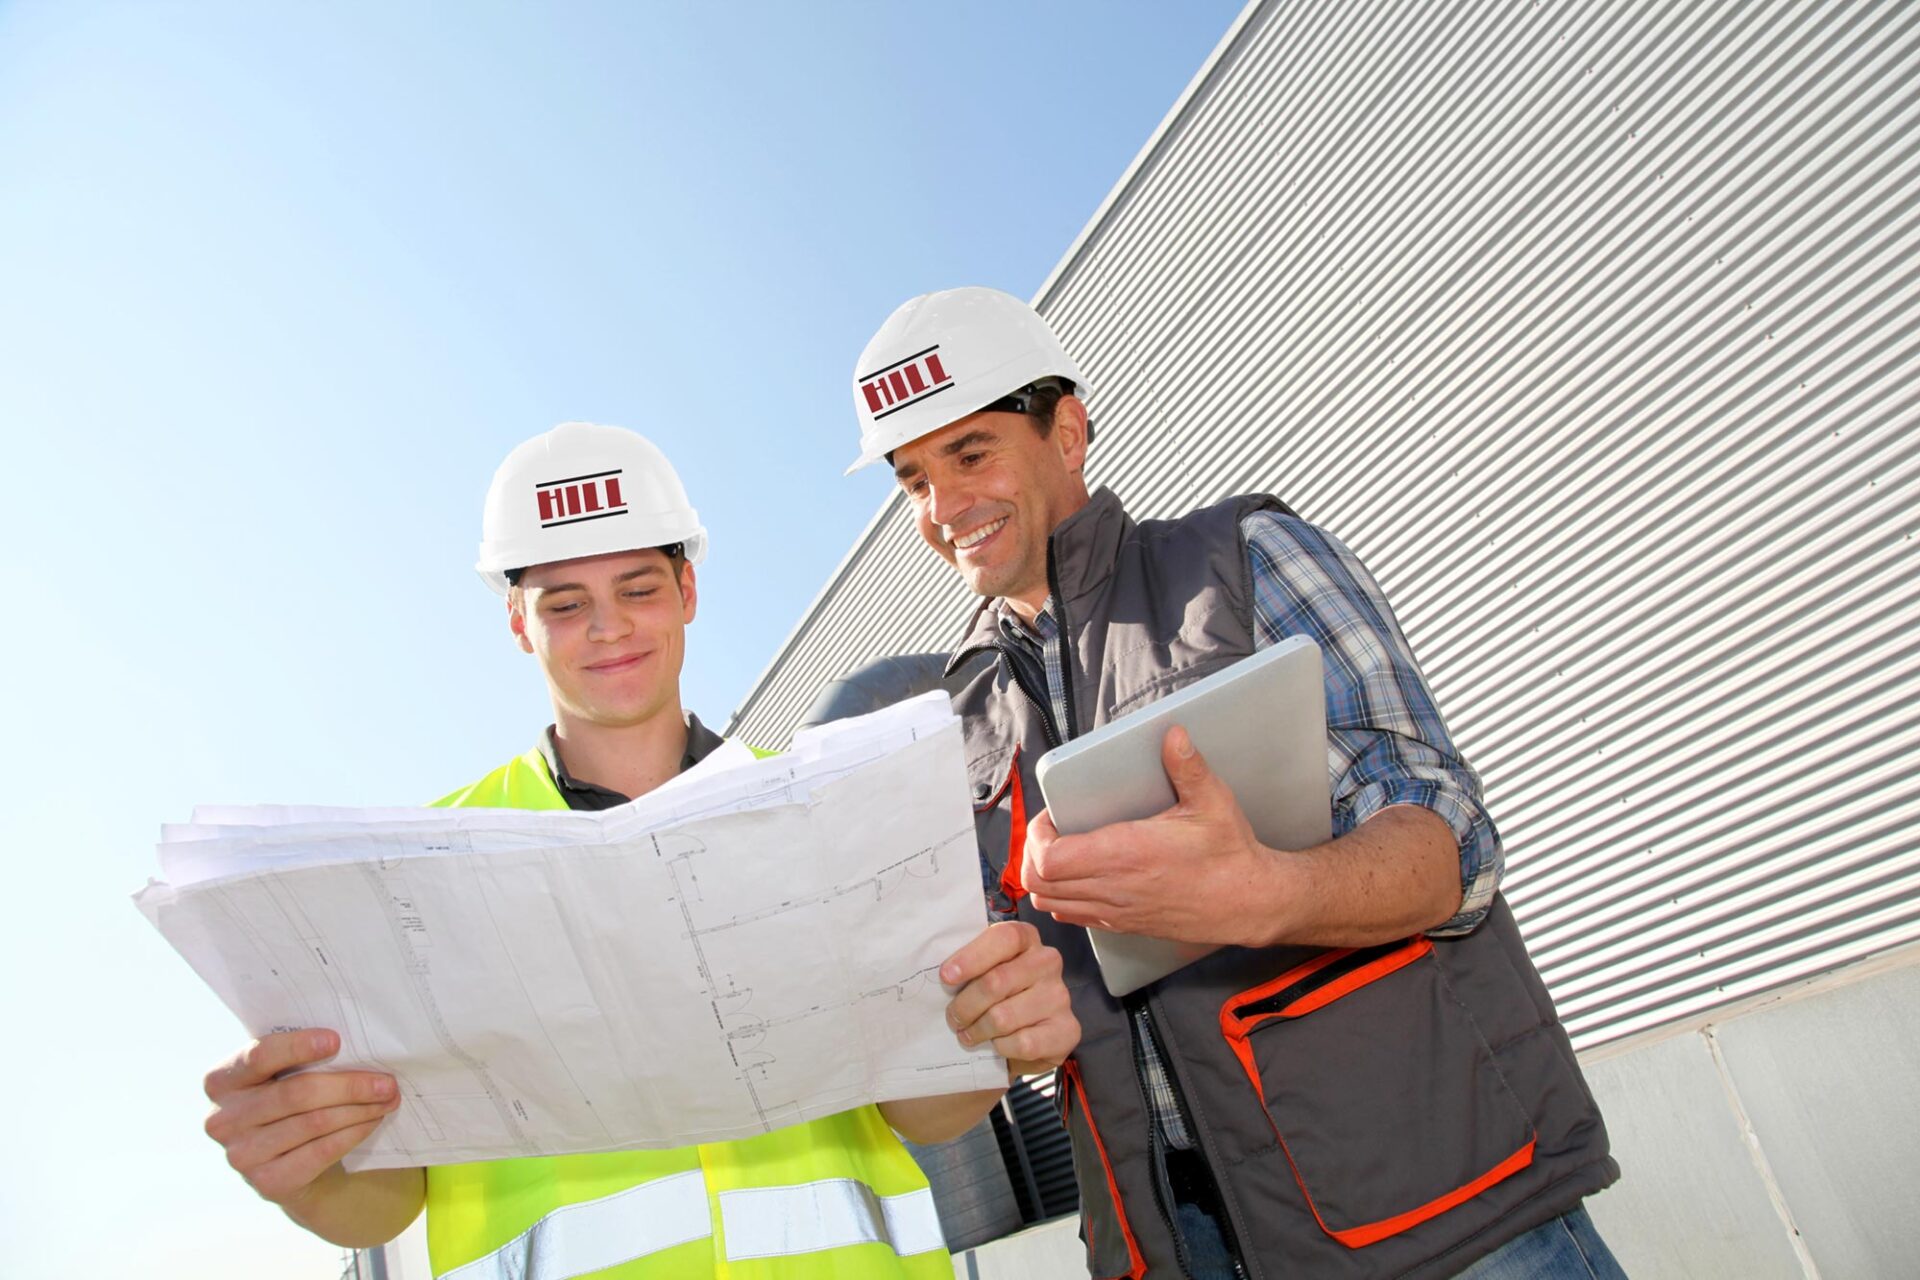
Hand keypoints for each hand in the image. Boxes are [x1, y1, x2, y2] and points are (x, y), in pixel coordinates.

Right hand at [203, 1029, 399, 1207]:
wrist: (285, 1162)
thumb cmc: (287, 1101)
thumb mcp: (279, 1075)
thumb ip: (297, 1057)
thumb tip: (355, 1043)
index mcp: (221, 1080)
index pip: (259, 1056)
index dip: (297, 1047)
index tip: (337, 1041)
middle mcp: (222, 1120)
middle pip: (296, 1094)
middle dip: (349, 1086)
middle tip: (387, 1082)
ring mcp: (241, 1155)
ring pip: (314, 1123)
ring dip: (359, 1109)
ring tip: (387, 1099)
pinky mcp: (267, 1182)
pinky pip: (321, 1152)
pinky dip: (354, 1133)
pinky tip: (373, 1121)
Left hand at [940, 921, 1079, 1075]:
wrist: (1025, 1039)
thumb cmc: (995, 998)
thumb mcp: (982, 973)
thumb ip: (967, 966)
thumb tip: (941, 976)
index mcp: (1026, 938)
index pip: (1004, 938)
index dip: (972, 957)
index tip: (945, 977)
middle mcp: (1048, 961)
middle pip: (997, 981)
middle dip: (965, 1005)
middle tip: (953, 1018)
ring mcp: (1060, 996)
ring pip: (1004, 1016)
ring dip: (978, 1030)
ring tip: (967, 1034)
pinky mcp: (1067, 1030)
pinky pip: (1023, 1042)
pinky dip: (1001, 1047)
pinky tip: (997, 1045)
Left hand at [1026, 725, 1289, 946]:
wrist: (1249, 902)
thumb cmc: (1229, 854)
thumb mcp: (1212, 801)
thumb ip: (1188, 766)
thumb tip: (1173, 734)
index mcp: (1126, 854)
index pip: (1049, 859)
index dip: (1037, 836)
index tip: (1052, 815)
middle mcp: (1114, 887)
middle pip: (1038, 883)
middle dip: (1032, 853)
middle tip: (1051, 830)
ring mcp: (1117, 910)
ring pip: (1051, 904)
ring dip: (1044, 878)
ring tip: (1060, 852)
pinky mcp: (1125, 924)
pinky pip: (1074, 917)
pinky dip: (1063, 898)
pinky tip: (1079, 876)